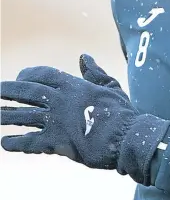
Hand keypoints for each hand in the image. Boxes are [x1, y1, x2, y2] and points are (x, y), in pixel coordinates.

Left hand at [1, 55, 138, 169]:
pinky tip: (5, 143)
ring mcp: (57, 121)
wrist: (128, 138)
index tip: (18, 78)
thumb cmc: (123, 113)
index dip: (28, 75)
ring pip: (23, 116)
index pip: (42, 74)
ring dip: (5, 116)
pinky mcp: (57, 142)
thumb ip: (94, 73)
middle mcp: (60, 100)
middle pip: (26, 92)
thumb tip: (84, 56)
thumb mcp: (110, 87)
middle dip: (7, 91)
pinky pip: (30, 142)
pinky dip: (16, 142)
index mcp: (73, 85)